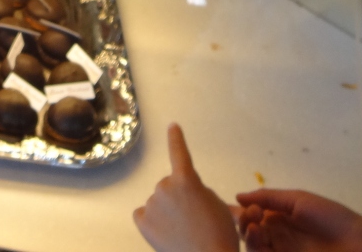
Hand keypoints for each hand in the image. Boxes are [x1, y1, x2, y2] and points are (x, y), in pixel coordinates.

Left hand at [134, 124, 239, 251]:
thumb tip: (185, 191)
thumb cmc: (220, 235)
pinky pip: (143, 214)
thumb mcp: (218, 207)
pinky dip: (151, 221)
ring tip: (184, 231)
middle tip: (194, 220)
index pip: (180, 153)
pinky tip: (165, 232)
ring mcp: (151, 203)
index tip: (172, 125)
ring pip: (158, 202)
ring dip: (167, 211)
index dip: (176, 139)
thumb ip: (199, 191)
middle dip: (179, 198)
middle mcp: (165, 187)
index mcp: (187, 180)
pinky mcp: (141, 220)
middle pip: (169, 186)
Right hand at [236, 189, 361, 251]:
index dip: (242, 211)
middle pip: (248, 231)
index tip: (245, 206)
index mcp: (279, 217)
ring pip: (253, 246)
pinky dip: (257, 249)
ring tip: (256, 228)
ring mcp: (281, 250)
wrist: (358, 245)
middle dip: (244, 222)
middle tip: (253, 216)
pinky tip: (260, 238)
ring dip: (249, 236)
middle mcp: (277, 235)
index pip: (252, 215)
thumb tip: (238, 197)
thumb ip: (268, 197)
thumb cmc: (331, 218)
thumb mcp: (299, 199)